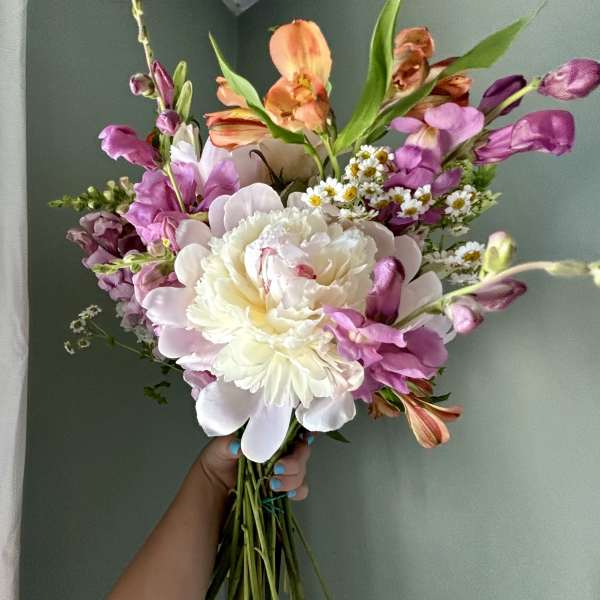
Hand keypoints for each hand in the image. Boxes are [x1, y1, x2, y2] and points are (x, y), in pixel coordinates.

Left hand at [197, 434, 313, 499]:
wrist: (212, 489)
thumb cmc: (217, 460)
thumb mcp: (219, 448)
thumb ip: (229, 444)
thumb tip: (239, 446)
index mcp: (268, 434)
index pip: (292, 427)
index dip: (303, 429)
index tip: (304, 436)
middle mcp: (279, 450)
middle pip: (302, 450)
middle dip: (296, 460)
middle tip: (278, 468)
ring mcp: (283, 470)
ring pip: (302, 470)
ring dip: (293, 477)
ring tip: (272, 483)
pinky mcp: (283, 489)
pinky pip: (300, 489)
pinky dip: (297, 490)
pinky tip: (286, 493)